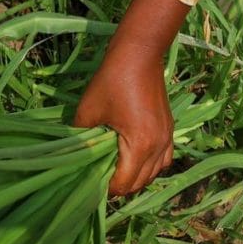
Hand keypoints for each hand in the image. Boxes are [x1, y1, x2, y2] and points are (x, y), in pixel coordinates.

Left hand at [75, 41, 174, 195]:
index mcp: (140, 146)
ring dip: (137, 177)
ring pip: (155, 172)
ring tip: (116, 171)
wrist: (139, 54)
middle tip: (100, 179)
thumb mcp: (88, 111)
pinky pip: (164, 158)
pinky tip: (135, 159)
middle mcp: (159, 146)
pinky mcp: (169, 128)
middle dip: (121, 185)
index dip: (107, 189)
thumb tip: (73, 156)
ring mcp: (168, 137)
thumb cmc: (112, 81)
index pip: (125, 183)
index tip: (91, 184)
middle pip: (141, 182)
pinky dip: (151, 165)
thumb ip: (81, 138)